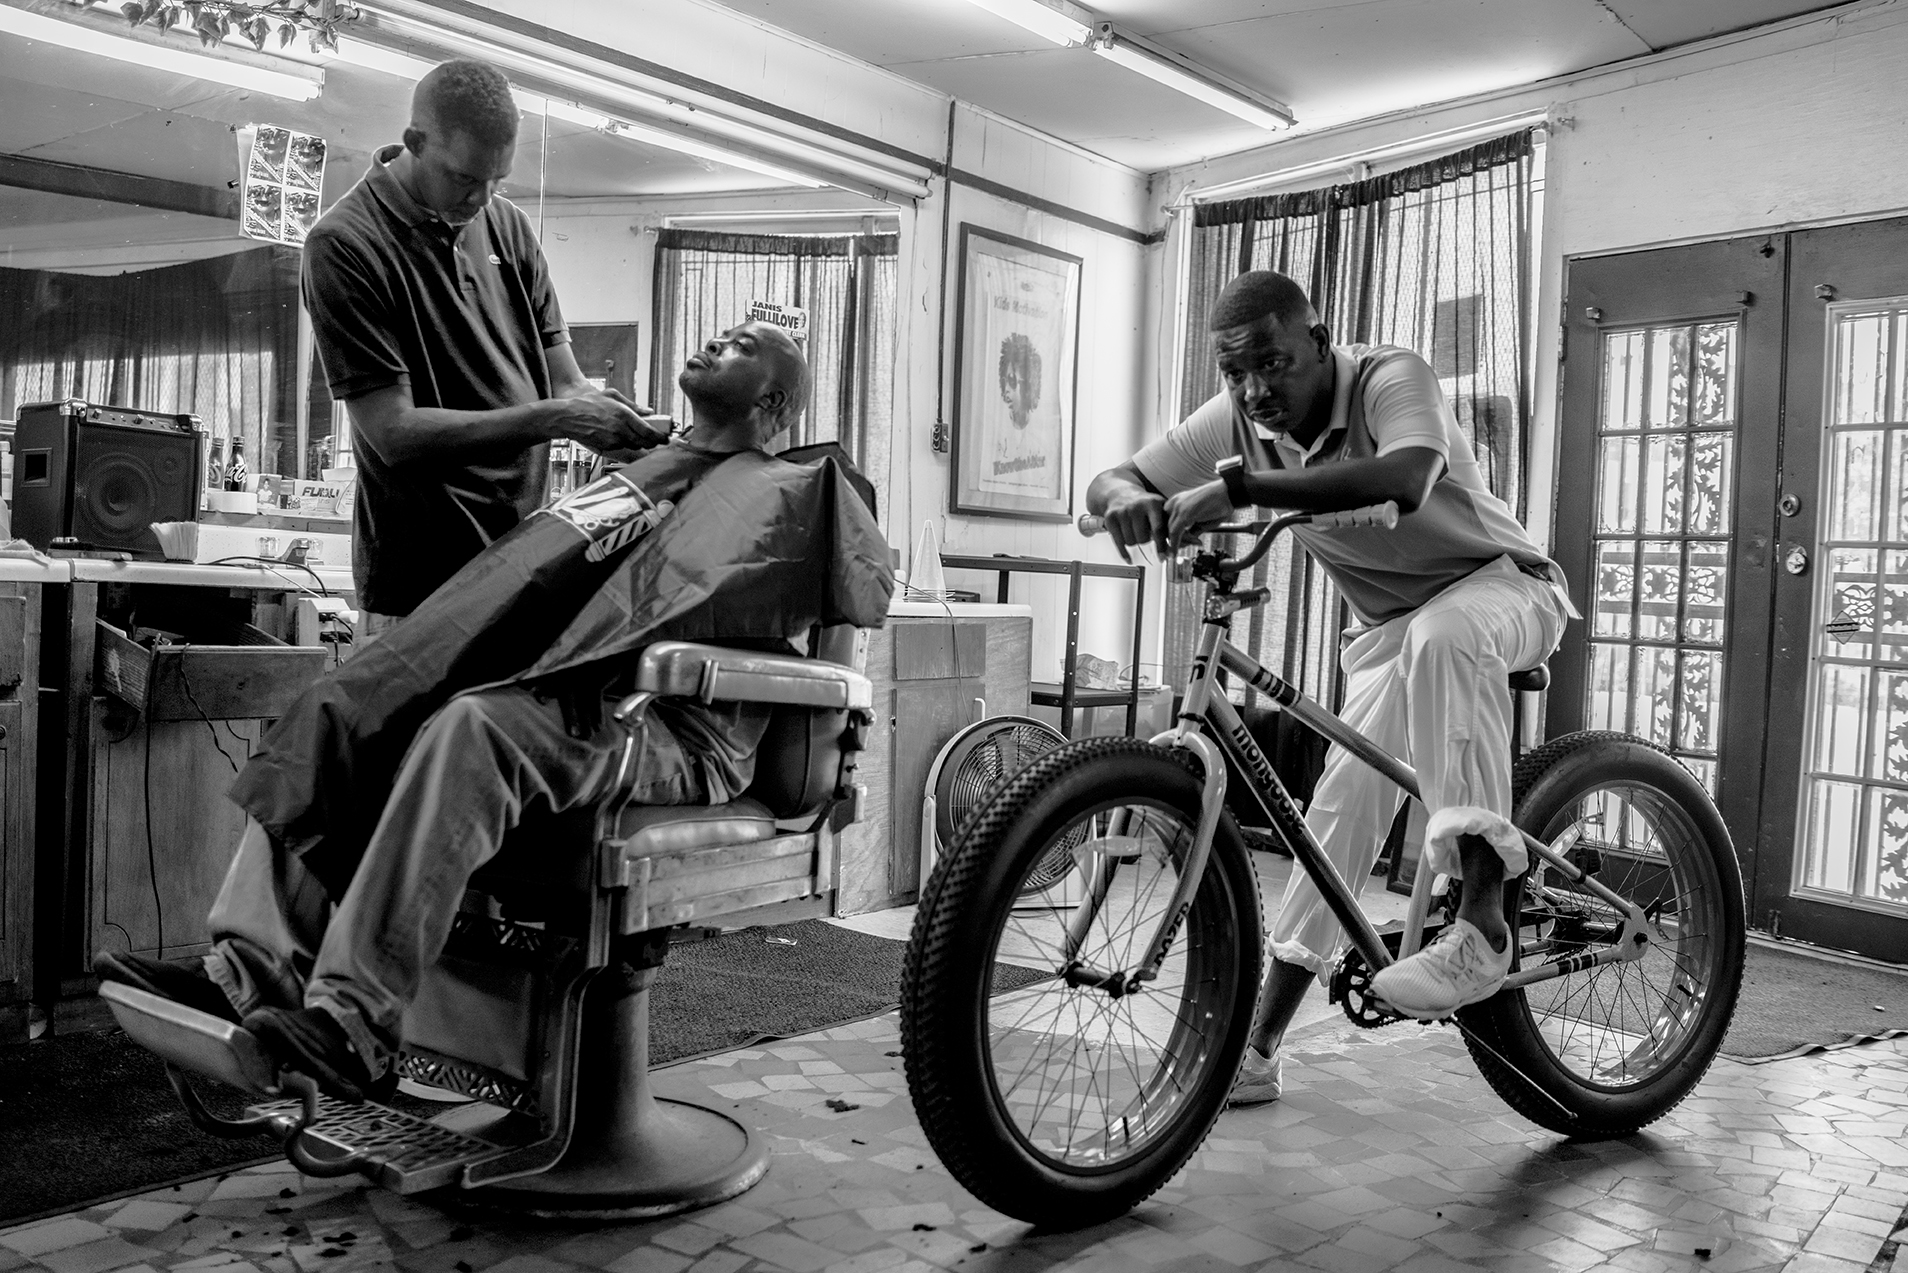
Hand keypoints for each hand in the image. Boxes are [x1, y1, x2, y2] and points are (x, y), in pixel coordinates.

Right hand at [549, 390, 670, 452]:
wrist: (567, 417)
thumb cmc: (588, 404)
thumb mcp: (612, 396)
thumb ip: (633, 405)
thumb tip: (649, 411)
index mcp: (623, 414)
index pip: (649, 431)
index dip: (660, 437)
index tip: (666, 437)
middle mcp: (620, 429)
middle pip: (645, 442)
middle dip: (654, 442)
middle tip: (658, 439)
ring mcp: (613, 440)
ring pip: (635, 445)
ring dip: (640, 442)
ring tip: (638, 434)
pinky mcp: (607, 446)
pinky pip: (623, 446)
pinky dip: (626, 443)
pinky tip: (621, 435)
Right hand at [1101, 488, 1167, 562]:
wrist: (1120, 493)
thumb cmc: (1143, 504)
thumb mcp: (1158, 507)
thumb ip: (1168, 522)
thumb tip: (1180, 542)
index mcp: (1152, 503)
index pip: (1158, 530)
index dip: (1161, 546)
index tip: (1164, 557)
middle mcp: (1136, 506)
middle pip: (1143, 539)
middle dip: (1145, 540)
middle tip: (1144, 533)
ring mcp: (1122, 512)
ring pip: (1131, 542)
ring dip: (1135, 541)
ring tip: (1135, 532)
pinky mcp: (1110, 518)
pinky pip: (1118, 542)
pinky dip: (1124, 553)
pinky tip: (1129, 558)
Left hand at [1164, 479, 1234, 545]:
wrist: (1229, 493)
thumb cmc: (1219, 504)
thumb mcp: (1202, 520)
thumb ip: (1193, 530)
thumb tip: (1186, 541)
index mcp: (1177, 502)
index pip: (1167, 522)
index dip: (1172, 536)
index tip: (1178, 544)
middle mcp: (1174, 502)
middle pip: (1166, 527)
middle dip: (1175, 540)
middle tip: (1187, 545)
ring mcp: (1178, 507)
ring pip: (1170, 532)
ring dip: (1181, 542)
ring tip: (1195, 542)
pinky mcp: (1184, 513)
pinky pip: (1174, 533)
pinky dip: (1174, 545)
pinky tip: (1175, 552)